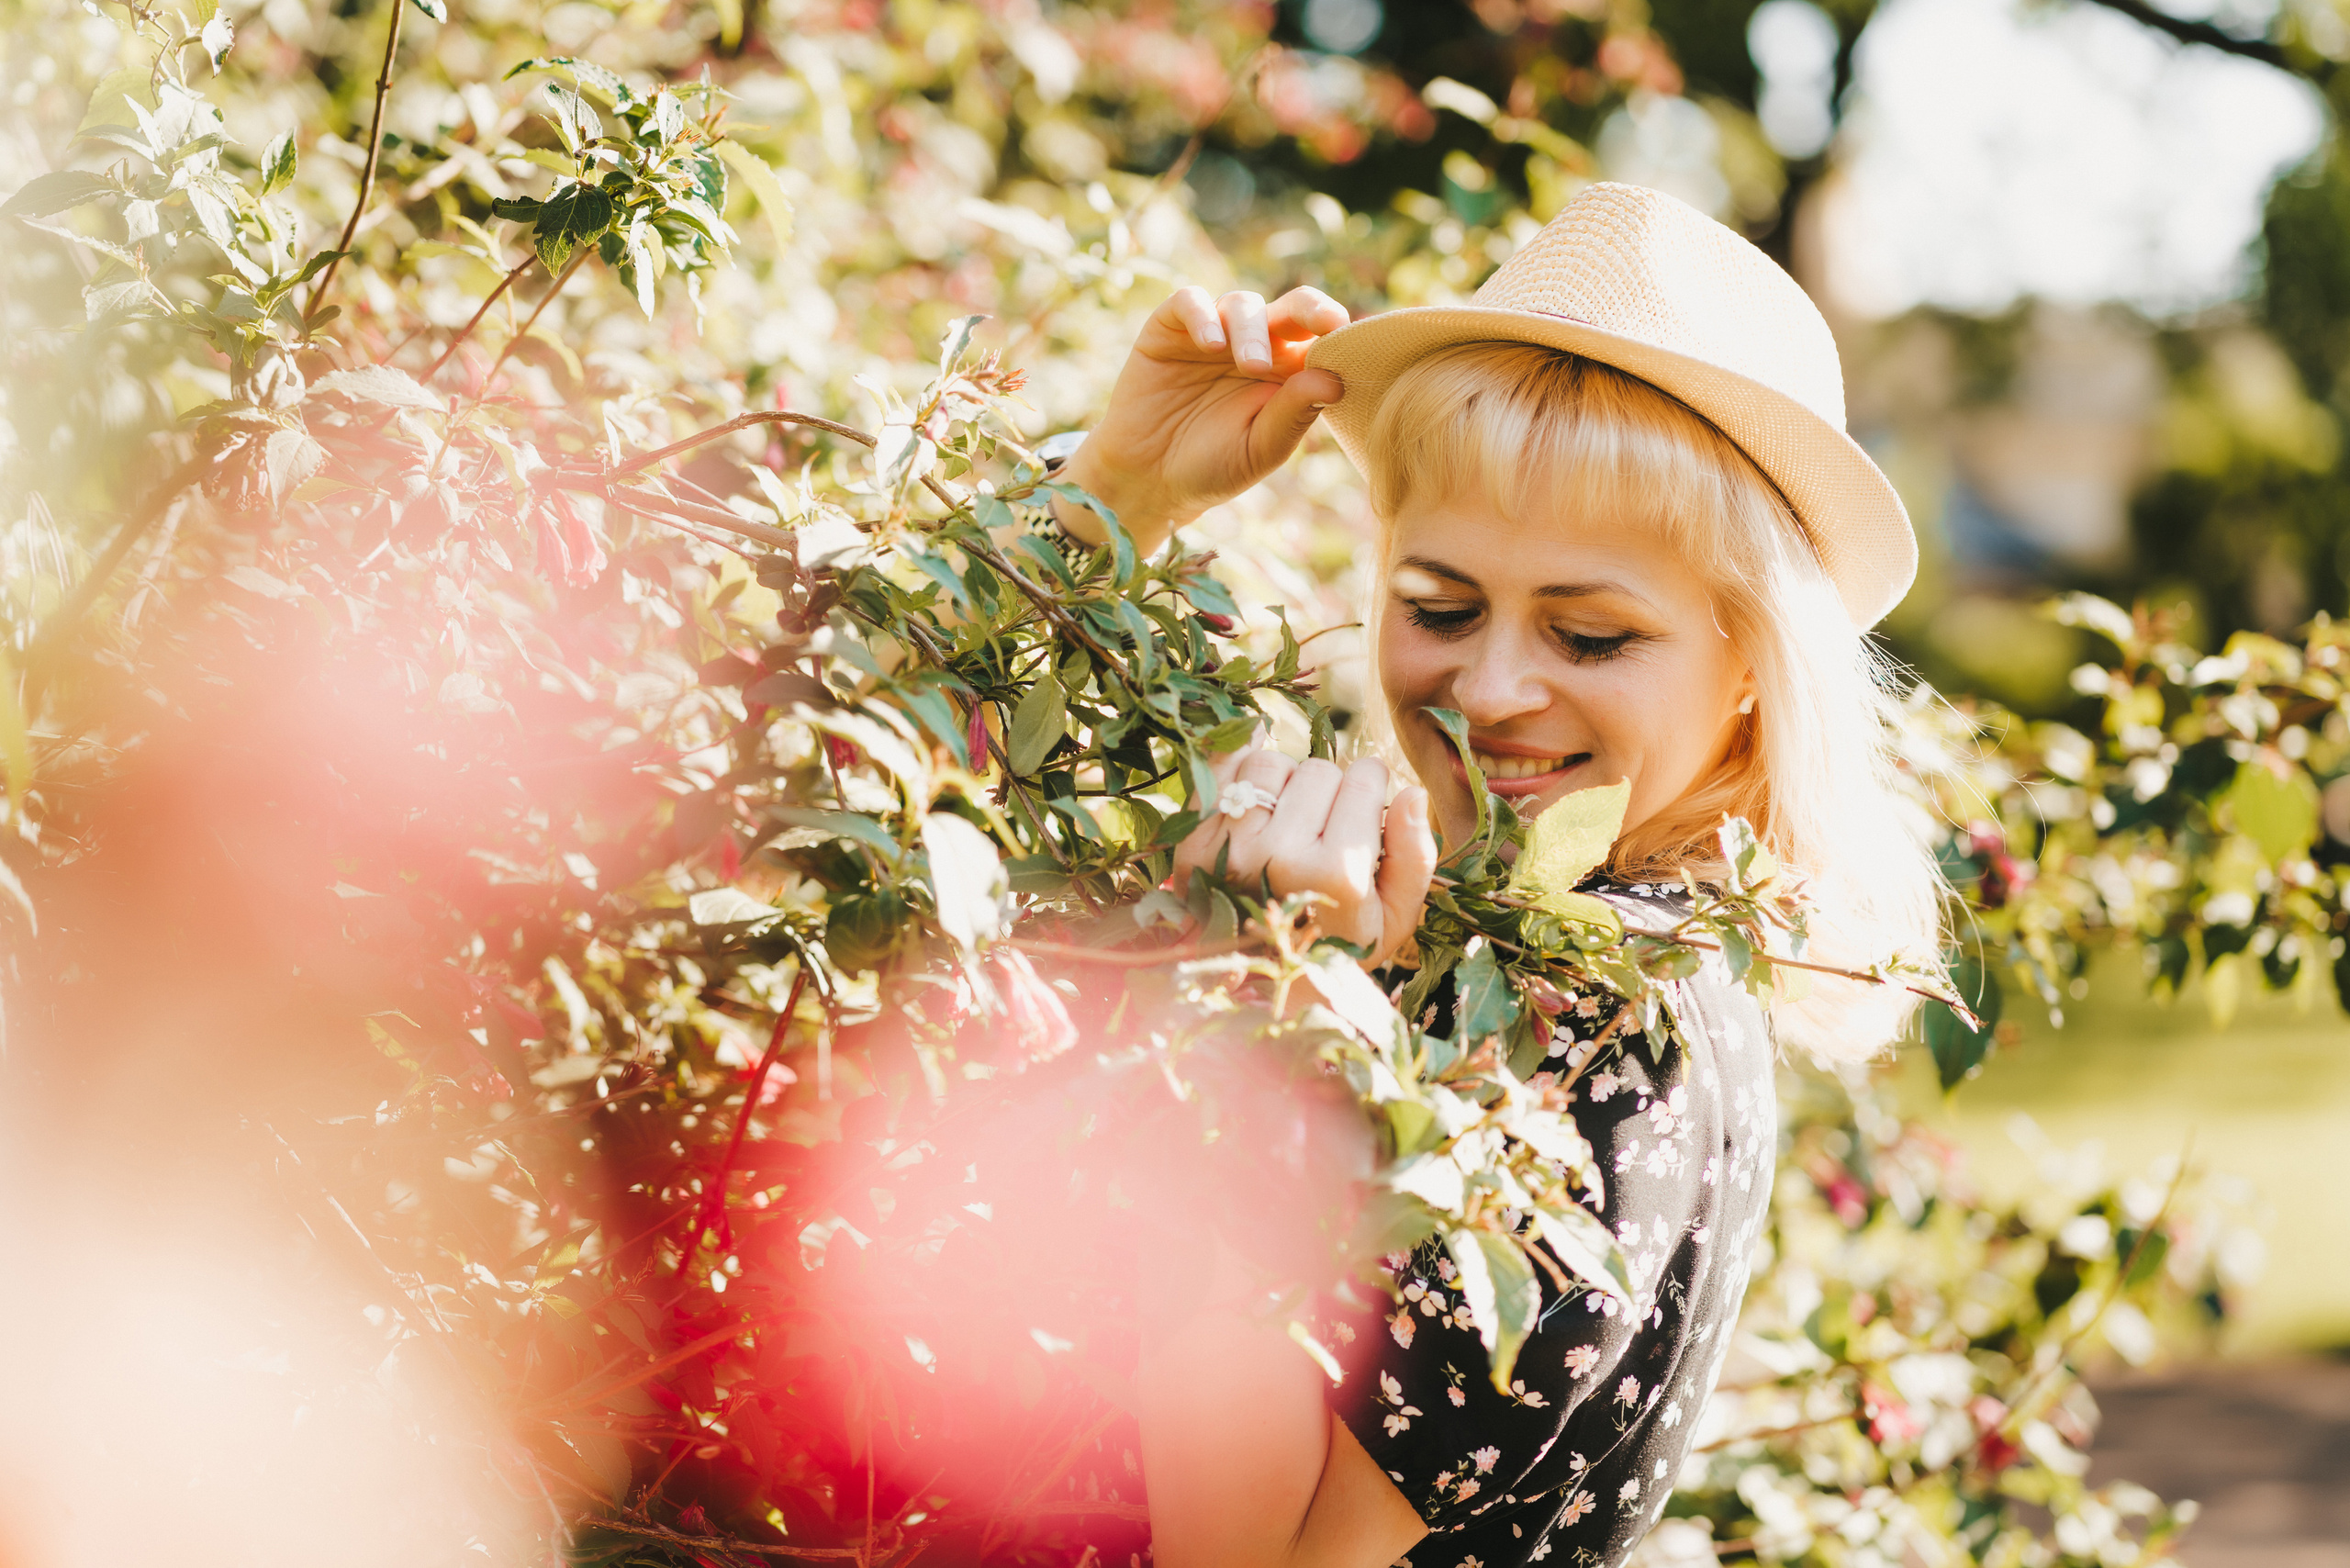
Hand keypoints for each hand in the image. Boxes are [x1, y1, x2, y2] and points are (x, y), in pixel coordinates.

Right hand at [1053, 286, 1349, 554]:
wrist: (1147, 479)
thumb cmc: (1212, 468)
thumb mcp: (1259, 449)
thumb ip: (1293, 415)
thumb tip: (1335, 380)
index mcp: (1287, 372)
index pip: (1321, 336)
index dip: (1336, 328)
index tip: (1349, 333)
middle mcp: (1255, 345)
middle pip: (1291, 307)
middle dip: (1310, 310)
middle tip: (1322, 327)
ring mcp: (1213, 333)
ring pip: (1242, 304)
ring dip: (1252, 329)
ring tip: (1249, 365)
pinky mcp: (1169, 328)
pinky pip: (1189, 302)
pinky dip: (1202, 315)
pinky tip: (1210, 345)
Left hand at [1172, 746, 1435, 967]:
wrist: (1261, 978)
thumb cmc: (1338, 943)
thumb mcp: (1393, 914)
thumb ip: (1414, 855)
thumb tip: (1413, 793)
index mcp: (1338, 873)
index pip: (1364, 779)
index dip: (1371, 785)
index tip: (1365, 805)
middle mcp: (1280, 856)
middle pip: (1318, 769)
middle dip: (1328, 787)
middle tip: (1324, 822)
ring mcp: (1230, 848)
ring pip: (1269, 764)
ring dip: (1284, 781)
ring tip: (1288, 816)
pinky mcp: (1193, 843)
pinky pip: (1221, 771)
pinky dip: (1240, 774)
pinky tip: (1255, 801)